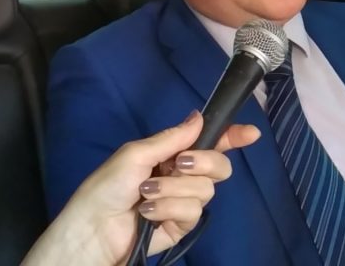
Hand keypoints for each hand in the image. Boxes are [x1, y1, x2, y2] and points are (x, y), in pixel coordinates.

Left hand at [23, 111, 258, 265]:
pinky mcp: (181, 226)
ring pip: (205, 190)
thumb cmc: (108, 186)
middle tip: (179, 164)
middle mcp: (182, 176)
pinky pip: (192, 211)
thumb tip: (199, 116)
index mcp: (171, 154)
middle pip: (219, 166)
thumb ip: (172, 138)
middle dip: (203, 162)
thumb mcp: (136, 154)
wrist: (94, 228)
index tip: (250, 132)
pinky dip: (169, 208)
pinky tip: (148, 213)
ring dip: (173, 189)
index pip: (209, 143)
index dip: (232, 137)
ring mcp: (182, 201)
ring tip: (146, 195)